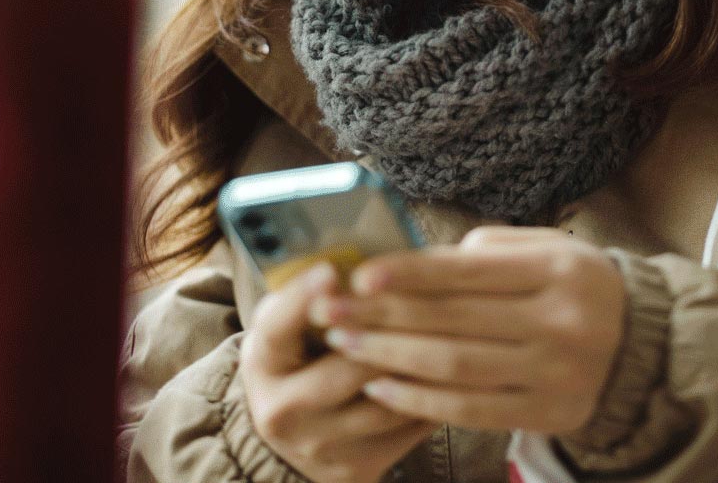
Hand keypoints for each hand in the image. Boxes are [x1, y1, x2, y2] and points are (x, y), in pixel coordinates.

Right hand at [239, 264, 438, 482]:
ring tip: (455, 333)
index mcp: (262, 363)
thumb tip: (356, 256)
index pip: (277, 328)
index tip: (330, 270)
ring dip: (424, 368)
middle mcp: (283, 411)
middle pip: (346, 368)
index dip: (303, 299)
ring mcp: (320, 445)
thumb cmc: (296, 363)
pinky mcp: (355, 467)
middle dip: (391, 333)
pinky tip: (454, 371)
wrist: (287, 443)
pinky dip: (436, 398)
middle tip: (430, 300)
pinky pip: (408, 430)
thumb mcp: (287, 327)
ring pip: (388, 402)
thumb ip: (309, 297)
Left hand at [313, 225, 626, 434]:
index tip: (360, 276)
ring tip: (344, 344)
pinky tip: (381, 385)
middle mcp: (561, 322)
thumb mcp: (548, 250)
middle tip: (331, 312)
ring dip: (390, 356)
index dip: (410, 275)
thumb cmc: (575, 287)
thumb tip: (415, 265)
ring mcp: (556, 373)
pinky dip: (420, 400)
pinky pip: (471, 410)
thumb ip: (487, 251)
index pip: (469, 272)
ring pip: (455, 367)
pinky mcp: (549, 414)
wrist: (645, 346)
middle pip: (454, 321)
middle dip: (383, 317)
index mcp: (558, 270)